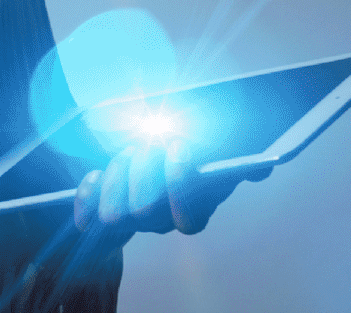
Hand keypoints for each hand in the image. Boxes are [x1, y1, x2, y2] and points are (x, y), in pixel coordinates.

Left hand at [72, 141, 271, 244]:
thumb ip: (244, 158)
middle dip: (143, 172)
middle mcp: (164, 220)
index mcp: (196, 209)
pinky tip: (96, 174)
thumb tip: (261, 169)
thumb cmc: (195, 135)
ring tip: (129, 152)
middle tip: (147, 143)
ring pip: (117, 215)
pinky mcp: (105, 206)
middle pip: (146, 212)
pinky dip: (89, 196)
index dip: (180, 183)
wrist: (162, 131)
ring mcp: (132, 216)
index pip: (188, 220)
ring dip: (119, 178)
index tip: (180, 145)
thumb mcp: (227, 142)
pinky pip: (89, 217)